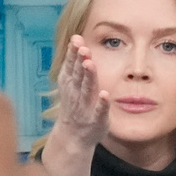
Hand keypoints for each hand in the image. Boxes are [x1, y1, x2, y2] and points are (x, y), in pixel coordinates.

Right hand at [41, 34, 109, 175]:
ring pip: (87, 90)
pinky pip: (99, 111)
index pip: (71, 65)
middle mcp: (76, 94)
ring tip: (90, 64)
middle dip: (80, 61)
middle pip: (78, 75)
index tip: (76, 39)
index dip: (73, 53)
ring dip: (89, 77)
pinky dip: (101, 103)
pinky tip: (105, 94)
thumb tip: (76, 38)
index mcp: (70, 84)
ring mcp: (85, 107)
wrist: (73, 136)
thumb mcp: (70, 83)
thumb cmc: (75, 105)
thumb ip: (74, 63)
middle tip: (83, 48)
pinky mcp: (96, 120)